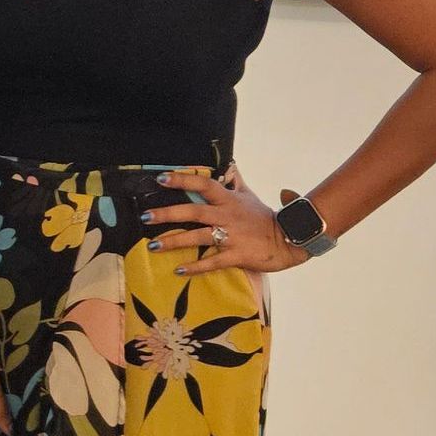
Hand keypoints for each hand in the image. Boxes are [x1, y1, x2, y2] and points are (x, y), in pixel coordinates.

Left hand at [142, 165, 309, 276]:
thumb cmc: (264, 217)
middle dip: (167, 214)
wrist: (290, 240)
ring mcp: (232, 236)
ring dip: (173, 241)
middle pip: (193, 211)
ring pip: (198, 237)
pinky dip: (195, 267)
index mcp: (228, 200)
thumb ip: (236, 182)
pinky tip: (178, 270)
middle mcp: (227, 216)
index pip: (203, 184)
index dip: (182, 180)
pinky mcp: (237, 255)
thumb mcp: (249, 196)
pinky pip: (212, 261)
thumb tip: (230, 165)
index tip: (161, 178)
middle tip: (145, 216)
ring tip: (152, 246)